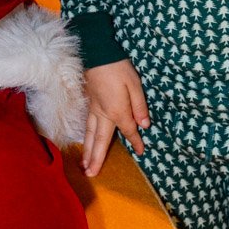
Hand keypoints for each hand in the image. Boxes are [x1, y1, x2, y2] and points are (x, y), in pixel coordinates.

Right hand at [82, 59, 149, 175]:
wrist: (97, 52)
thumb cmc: (119, 68)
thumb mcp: (135, 85)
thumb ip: (139, 107)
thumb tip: (144, 126)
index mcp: (117, 112)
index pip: (128, 131)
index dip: (136, 142)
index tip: (142, 152)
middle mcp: (103, 114)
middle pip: (99, 140)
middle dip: (96, 158)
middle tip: (91, 175)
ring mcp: (93, 109)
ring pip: (89, 134)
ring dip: (87, 151)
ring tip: (84, 165)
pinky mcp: (89, 102)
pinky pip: (86, 124)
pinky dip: (84, 137)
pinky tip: (84, 141)